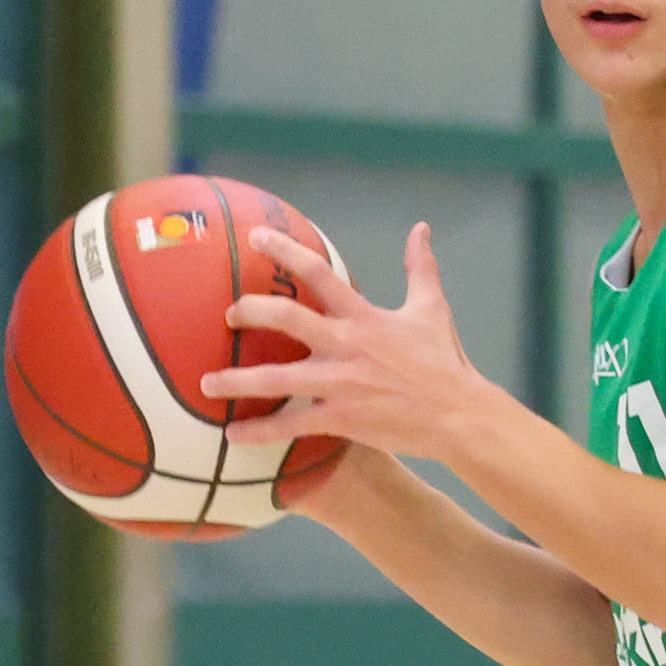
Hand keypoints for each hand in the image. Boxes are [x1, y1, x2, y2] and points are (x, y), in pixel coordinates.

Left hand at [222, 226, 504, 465]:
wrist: (459, 415)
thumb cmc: (446, 362)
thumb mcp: (432, 308)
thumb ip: (420, 267)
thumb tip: (421, 229)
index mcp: (364, 315)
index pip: (319, 272)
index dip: (285, 251)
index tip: (255, 238)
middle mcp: (346, 345)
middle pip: (286, 319)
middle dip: (250, 312)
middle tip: (227, 314)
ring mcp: (341, 384)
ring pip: (277, 379)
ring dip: (237, 380)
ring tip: (206, 382)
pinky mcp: (341, 418)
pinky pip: (291, 426)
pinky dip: (260, 433)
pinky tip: (233, 436)